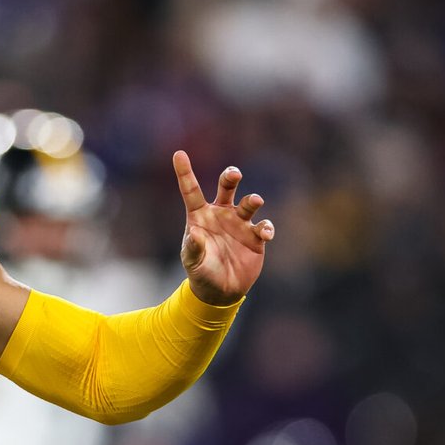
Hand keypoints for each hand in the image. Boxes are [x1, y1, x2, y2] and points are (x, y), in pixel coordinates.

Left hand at [174, 151, 273, 305]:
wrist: (220, 290)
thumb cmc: (201, 271)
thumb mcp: (193, 261)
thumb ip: (193, 248)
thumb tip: (194, 233)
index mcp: (200, 216)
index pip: (191, 190)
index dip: (185, 172)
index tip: (178, 154)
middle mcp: (221, 214)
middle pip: (227, 188)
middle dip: (231, 177)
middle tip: (234, 174)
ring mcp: (239, 224)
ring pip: (247, 204)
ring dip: (252, 200)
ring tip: (254, 200)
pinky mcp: (255, 237)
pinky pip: (263, 227)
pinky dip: (266, 228)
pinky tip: (265, 234)